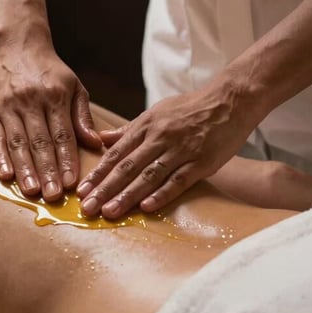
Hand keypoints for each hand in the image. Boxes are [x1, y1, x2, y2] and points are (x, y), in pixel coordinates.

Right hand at [0, 47, 101, 201]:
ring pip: (18, 142)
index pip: (63, 133)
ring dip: (25, 169)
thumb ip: (83, 116)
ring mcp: (8, 106)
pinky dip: (0, 158)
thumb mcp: (73, 86)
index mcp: (55, 95)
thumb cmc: (49, 71)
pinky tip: (7, 175)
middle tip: (53, 196)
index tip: (71, 183)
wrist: (15, 45)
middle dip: (47, 171)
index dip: (66, 159)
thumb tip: (95, 143)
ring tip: (32, 191)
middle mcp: (30, 101)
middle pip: (40, 142)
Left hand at [77, 76, 259, 217]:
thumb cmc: (190, 107)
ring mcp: (181, 150)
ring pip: (149, 176)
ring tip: (110, 212)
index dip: (98, 173)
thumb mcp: (156, 112)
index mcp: (146, 125)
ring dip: (127, 195)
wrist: (229, 100)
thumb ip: (130, 129)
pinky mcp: (202, 161)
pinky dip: (162, 194)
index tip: (82, 191)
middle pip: (127, 167)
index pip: (116, 153)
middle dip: (105, 189)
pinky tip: (146, 207)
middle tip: (88, 208)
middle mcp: (160, 137)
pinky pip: (178, 180)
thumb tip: (103, 138)